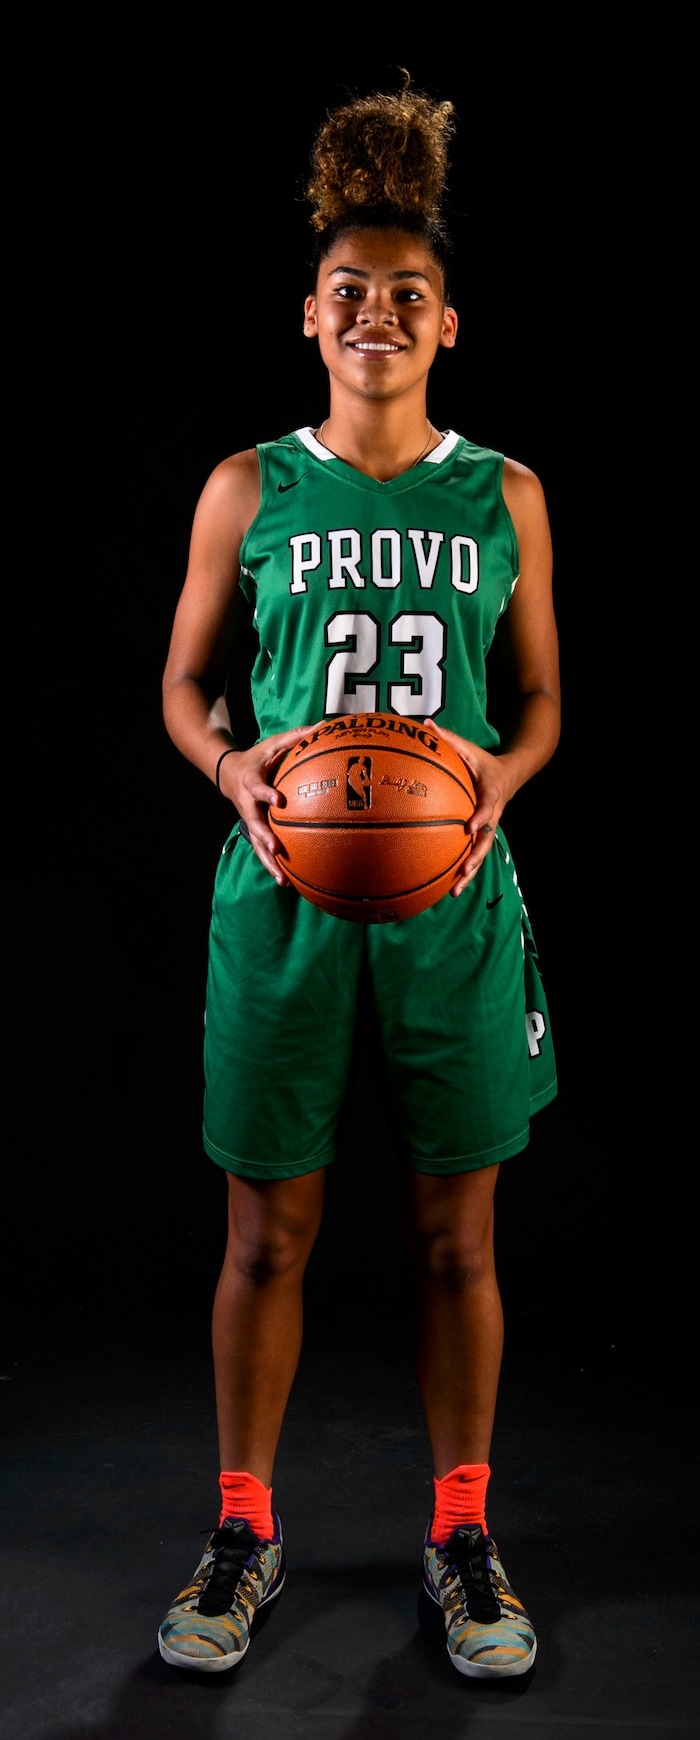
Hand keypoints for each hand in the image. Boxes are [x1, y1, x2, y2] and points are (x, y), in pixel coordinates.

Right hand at [217, 725, 314, 883]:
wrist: (228, 773)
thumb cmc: (256, 758)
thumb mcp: (272, 744)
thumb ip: (295, 737)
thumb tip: (322, 726)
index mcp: (251, 782)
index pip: (257, 788)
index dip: (266, 794)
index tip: (278, 801)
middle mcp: (247, 805)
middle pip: (253, 823)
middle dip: (264, 837)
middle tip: (276, 847)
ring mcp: (249, 820)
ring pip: (256, 844)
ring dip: (268, 861)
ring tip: (282, 878)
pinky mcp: (253, 831)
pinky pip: (261, 850)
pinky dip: (272, 865)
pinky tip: (286, 881)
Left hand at [423, 719, 509, 896]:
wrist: (510, 774)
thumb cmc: (484, 761)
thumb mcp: (471, 748)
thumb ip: (449, 739)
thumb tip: (425, 725)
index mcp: (491, 793)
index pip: (488, 807)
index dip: (481, 818)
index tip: (469, 828)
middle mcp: (493, 815)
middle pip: (486, 840)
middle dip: (475, 856)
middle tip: (464, 869)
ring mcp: (488, 828)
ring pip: (480, 854)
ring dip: (469, 873)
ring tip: (454, 891)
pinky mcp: (482, 836)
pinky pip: (473, 855)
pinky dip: (463, 872)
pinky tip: (448, 887)